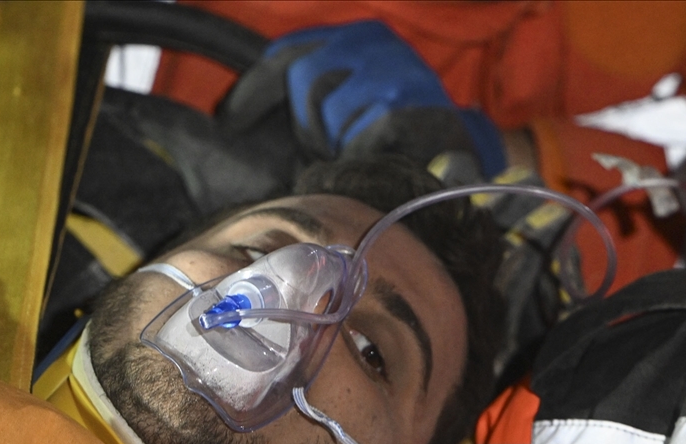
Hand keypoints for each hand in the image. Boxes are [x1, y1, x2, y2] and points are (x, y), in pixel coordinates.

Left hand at [223, 20, 504, 176]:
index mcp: (357, 37)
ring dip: (338, 143)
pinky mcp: (408, 105)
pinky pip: (359, 137)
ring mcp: (394, 70)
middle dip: (309, 124)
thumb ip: (304, 101)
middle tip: (328, 150)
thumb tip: (227, 118)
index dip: (253, 90)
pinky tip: (382, 158)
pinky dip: (363, 156)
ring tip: (361, 153)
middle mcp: (376, 42)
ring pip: (331, 109)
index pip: (290, 53)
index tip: (230, 122)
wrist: (458, 164)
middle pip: (307, 78)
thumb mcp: (343, 111)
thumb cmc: (392, 142)